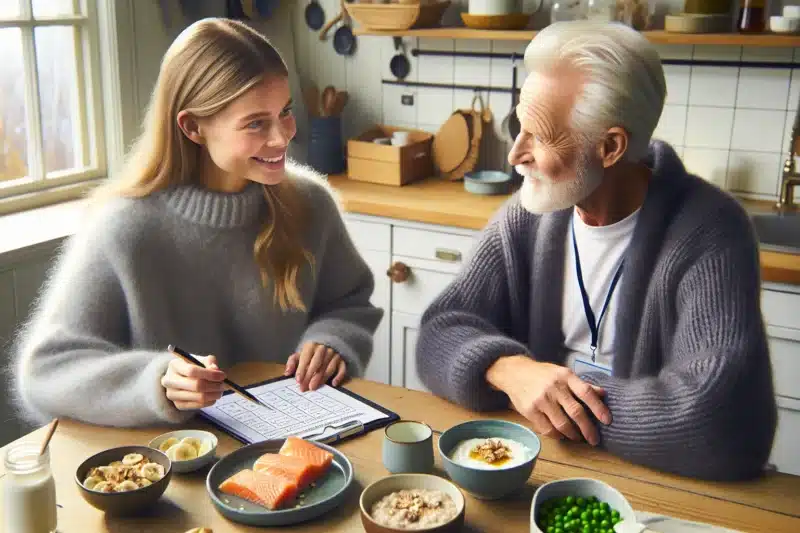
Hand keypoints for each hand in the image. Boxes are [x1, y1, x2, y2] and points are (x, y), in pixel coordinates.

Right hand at [161, 354, 226, 409]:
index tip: (223, 375)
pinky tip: (214, 397)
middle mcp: (169, 380)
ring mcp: (172, 394)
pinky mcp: (177, 405)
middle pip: (196, 386)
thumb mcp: (199, 359)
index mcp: (174, 365)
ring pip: (198, 397)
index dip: (210, 374)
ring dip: (214, 394)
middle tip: (225, 385)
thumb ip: (209, 361)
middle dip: (214, 386)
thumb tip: (215, 369)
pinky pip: (197, 406)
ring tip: (220, 391)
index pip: (192, 371)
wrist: (178, 378)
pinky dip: (209, 402)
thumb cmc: (191, 366)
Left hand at [285, 342, 346, 391]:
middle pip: (317, 364)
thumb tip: (286, 373)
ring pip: (329, 367)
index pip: (306, 358)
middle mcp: (324, 349)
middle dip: (311, 376)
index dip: (302, 370)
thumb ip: (292, 362)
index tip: (298, 380)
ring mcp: (334, 354)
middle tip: (306, 387)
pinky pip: (342, 368)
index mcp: (311, 346)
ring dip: (322, 378)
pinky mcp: (342, 360)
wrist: (326, 343)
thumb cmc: (310, 352)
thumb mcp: (300, 354)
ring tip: (314, 387)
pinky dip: (339, 376)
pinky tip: (333, 384)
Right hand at [486, 356, 610, 445]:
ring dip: (573, 434)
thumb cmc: (543, 374)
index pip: (586, 392)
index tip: (607, 420)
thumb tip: (603, 393)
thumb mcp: (562, 373)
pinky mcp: (530, 410)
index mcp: (565, 376)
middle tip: (594, 439)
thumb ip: (582, 385)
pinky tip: (561, 435)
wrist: (514, 372)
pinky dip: (557, 435)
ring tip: (578, 438)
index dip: (598, 408)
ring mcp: (541, 399)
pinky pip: (547, 429)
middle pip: (576, 412)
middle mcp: (554, 387)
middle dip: (588, 429)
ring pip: (562, 424)